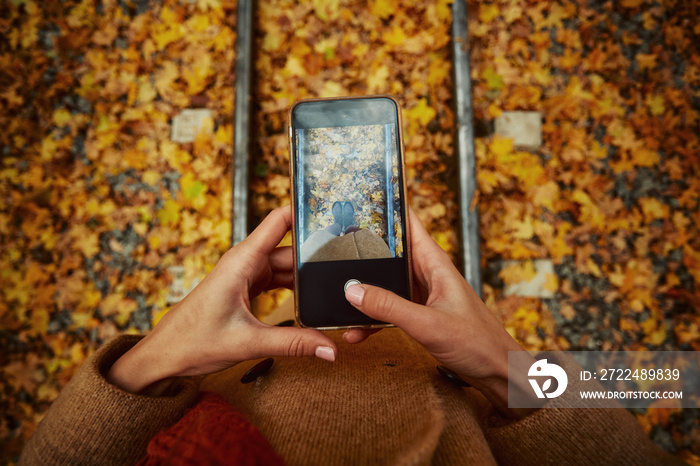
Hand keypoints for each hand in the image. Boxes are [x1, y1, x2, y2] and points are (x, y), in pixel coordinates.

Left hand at [107, 207, 336, 393]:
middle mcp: (246, 262)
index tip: (334, 210)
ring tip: (337, 281)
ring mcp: (246, 274)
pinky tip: (312, 298)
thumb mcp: (248, 343)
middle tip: (351, 260)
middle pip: (292, 248)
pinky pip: (279, 280)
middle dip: (318, 253)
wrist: (164, 356)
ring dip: (308, 275)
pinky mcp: (247, 288)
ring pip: (287, 266)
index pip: (280, 220)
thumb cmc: (192, 342)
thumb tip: (329, 349)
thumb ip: (293, 343)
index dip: (305, 211)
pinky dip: (296, 288)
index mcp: (243, 261)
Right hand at [343, 209, 536, 416]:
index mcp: (436, 264)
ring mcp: (423, 294)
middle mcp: (428, 274)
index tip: (360, 199)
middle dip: (364, 248)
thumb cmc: (477, 343)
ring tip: (337, 295)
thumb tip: (353, 291)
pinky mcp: (420, 314)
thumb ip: (389, 307)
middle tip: (332, 245)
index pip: (409, 223)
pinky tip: (357, 331)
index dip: (388, 208)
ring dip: (365, 290)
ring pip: (386, 283)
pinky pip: (389, 309)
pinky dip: (373, 317)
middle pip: (391, 252)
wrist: (498, 372)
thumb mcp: (428, 324)